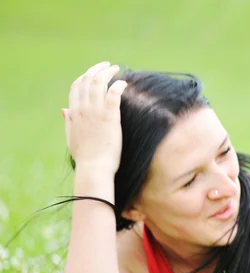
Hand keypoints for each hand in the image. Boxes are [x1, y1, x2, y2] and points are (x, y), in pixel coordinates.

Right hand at [64, 61, 127, 175]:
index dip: (85, 75)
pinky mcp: (110, 117)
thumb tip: (63, 109)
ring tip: (117, 69)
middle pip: (87, 80)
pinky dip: (118, 84)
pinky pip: (113, 93)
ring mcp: (95, 112)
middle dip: (98, 69)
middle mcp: (83, 109)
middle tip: (109, 66)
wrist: (94, 167)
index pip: (76, 86)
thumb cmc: (85, 156)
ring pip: (99, 82)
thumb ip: (68, 121)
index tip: (95, 72)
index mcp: (73, 113)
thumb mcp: (72, 137)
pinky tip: (124, 83)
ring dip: (108, 72)